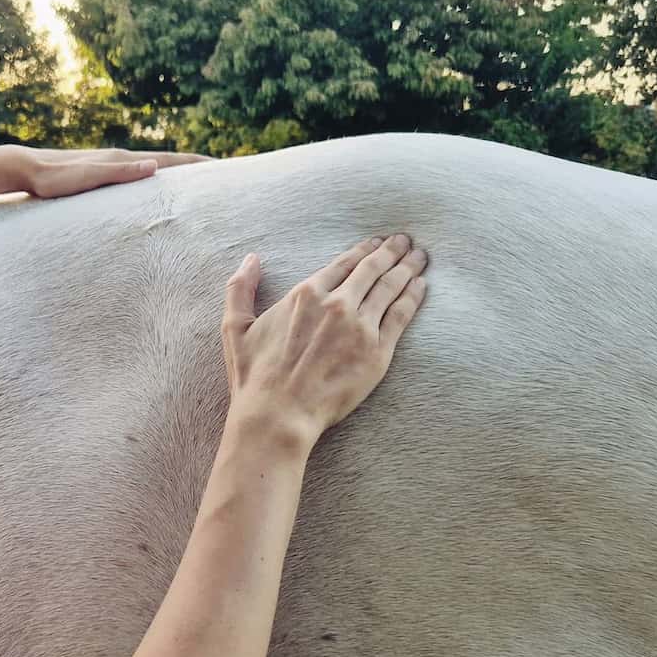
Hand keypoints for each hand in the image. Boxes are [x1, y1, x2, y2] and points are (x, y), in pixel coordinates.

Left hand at [19, 146, 213, 199]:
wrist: (25, 169)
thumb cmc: (53, 178)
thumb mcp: (86, 177)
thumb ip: (118, 173)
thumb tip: (154, 167)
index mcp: (122, 160)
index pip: (168, 162)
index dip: (195, 164)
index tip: (222, 166)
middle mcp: (120, 160)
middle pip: (166, 163)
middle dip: (193, 167)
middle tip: (221, 174)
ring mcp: (111, 166)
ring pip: (152, 169)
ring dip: (176, 175)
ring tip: (196, 183)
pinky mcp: (101, 174)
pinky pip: (137, 177)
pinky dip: (155, 180)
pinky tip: (154, 189)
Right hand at [220, 234, 428, 446]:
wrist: (279, 415)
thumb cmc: (255, 377)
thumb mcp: (235, 328)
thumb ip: (240, 288)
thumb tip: (250, 259)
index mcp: (305, 294)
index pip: (344, 263)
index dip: (363, 250)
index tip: (376, 243)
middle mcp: (336, 304)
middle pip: (372, 269)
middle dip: (391, 251)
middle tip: (405, 241)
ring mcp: (359, 327)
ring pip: (390, 287)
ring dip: (408, 268)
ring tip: (420, 256)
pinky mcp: (377, 352)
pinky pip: (400, 315)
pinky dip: (413, 296)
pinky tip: (421, 285)